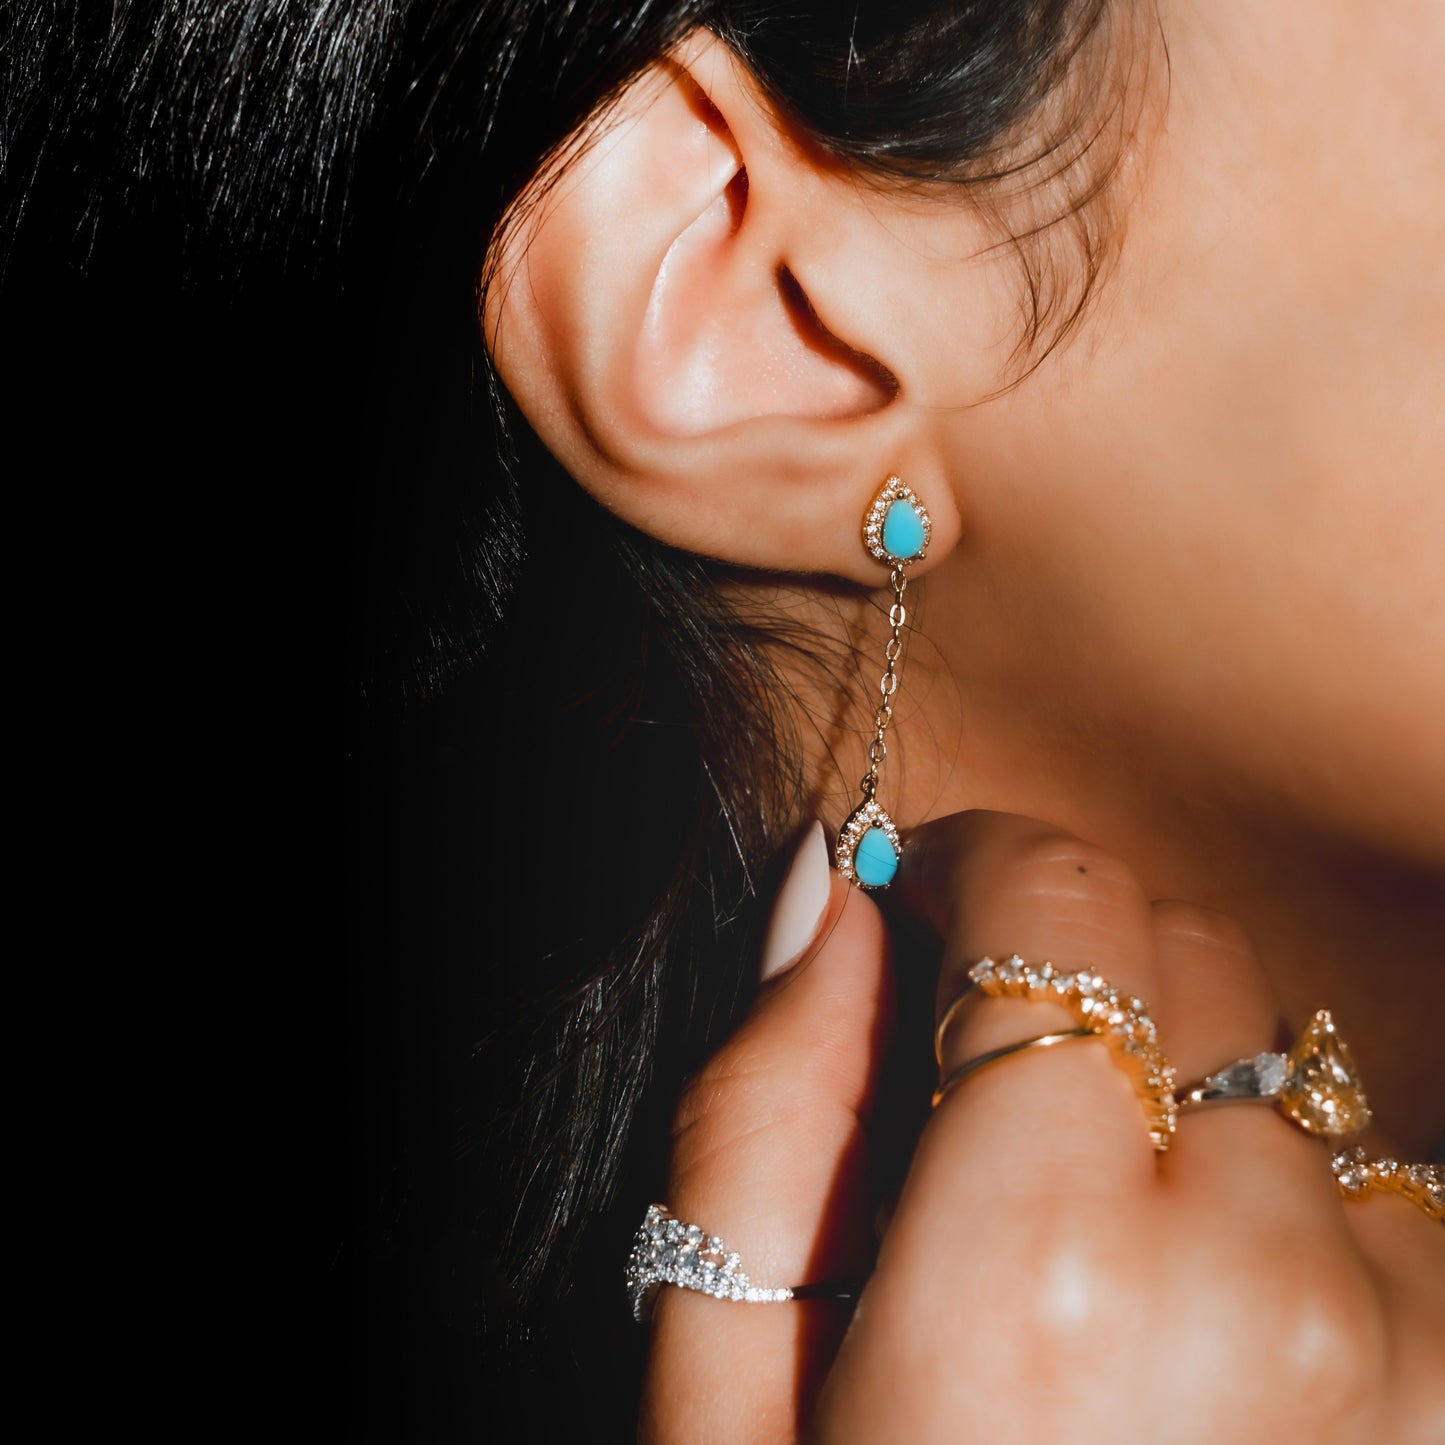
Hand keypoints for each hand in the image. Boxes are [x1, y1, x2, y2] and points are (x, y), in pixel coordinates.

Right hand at [640, 813, 1444, 1441]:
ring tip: (1085, 1233)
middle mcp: (1259, 1288)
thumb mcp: (727, 1385)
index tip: (931, 899)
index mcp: (1043, 1272)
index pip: (1057, 898)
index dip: (980, 862)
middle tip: (977, 1081)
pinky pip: (1378, 1186)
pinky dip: (1278, 1195)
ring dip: (1173, 1090)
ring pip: (1282, 1058)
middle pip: (1184, 948)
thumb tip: (832, 895)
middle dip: (1067, 959)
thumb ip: (768, 1106)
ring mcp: (1399, 1356)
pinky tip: (1196, 1310)